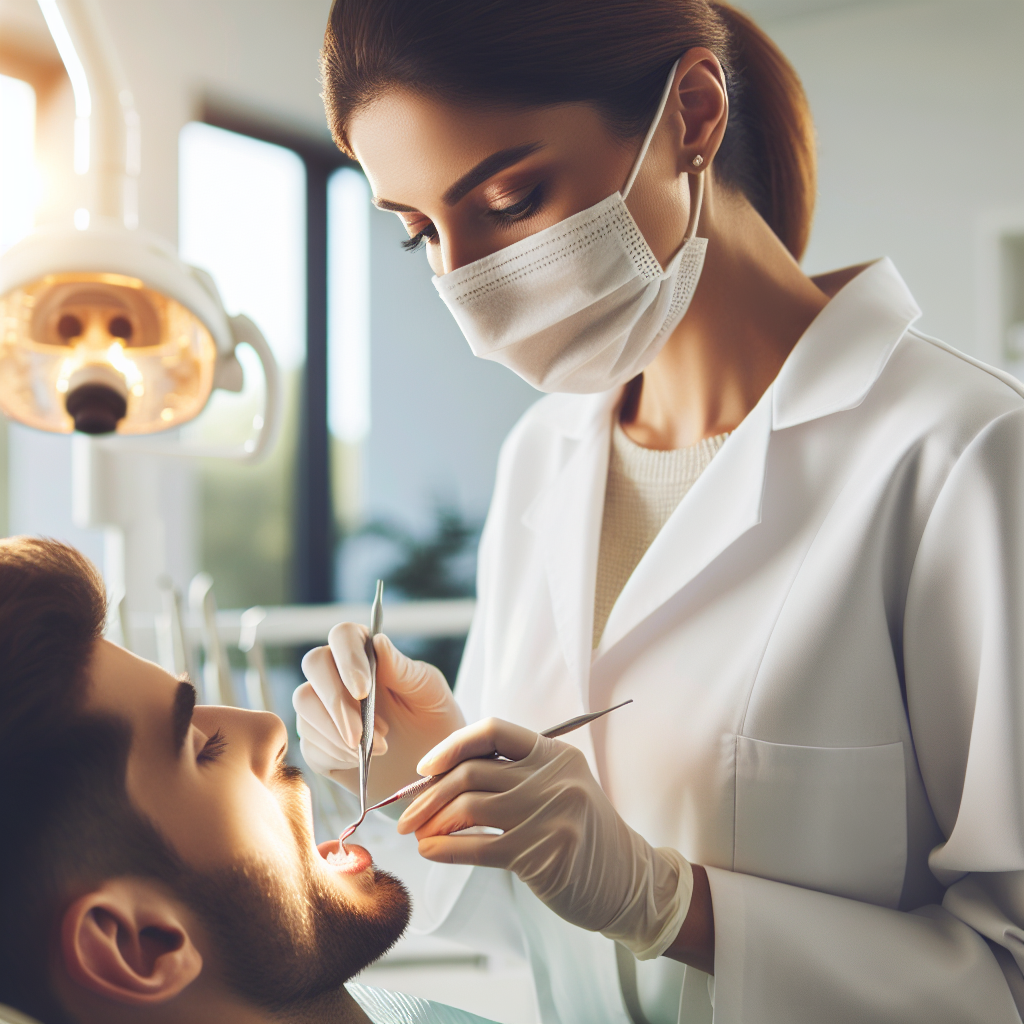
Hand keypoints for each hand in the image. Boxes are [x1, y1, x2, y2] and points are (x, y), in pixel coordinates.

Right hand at [293, 625, 464, 802]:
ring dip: (336, 730)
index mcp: (368, 653)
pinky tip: (361, 761)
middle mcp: (340, 674)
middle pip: (314, 663)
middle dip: (335, 700)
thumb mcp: (429, 691)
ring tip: (378, 749)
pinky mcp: (317, 742)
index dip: (347, 658)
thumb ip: (402, 668)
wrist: (430, 767)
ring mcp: (324, 707)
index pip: (343, 635)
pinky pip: (309, 743)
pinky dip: (335, 754)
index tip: (363, 690)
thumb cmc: (434, 719)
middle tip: (360, 734)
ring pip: (304, 703)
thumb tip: (378, 641)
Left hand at [397, 717, 693, 959]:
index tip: (425, 767)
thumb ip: (513, 776)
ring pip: (470, 806)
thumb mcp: (557, 788)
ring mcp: (548, 814)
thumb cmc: (581, 833)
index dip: (452, 745)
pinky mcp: (541, 854)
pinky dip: (445, 849)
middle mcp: (552, 777)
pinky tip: (431, 852)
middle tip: (407, 814)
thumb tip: (442, 780)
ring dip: (432, 821)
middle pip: (472, 771)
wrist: (627, 880)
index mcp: (554, 753)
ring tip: (417, 834)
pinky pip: (477, 847)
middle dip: (429, 794)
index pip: (492, 730)